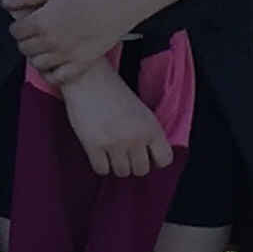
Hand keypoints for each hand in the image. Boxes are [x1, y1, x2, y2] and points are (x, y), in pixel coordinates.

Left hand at [6, 0, 141, 87]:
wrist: (117, 3)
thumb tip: (3, 5)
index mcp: (42, 21)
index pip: (16, 32)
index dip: (17, 27)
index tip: (24, 24)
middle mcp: (51, 41)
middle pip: (24, 49)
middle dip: (25, 41)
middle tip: (34, 34)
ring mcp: (66, 55)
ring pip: (38, 64)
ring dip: (36, 57)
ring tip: (44, 47)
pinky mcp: (81, 65)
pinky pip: (57, 78)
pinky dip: (51, 74)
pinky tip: (53, 64)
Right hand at [59, 63, 172, 178]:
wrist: (88, 78)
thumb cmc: (113, 90)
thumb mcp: (141, 109)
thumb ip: (147, 132)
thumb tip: (147, 155)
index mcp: (151, 127)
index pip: (164, 159)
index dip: (155, 159)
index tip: (147, 155)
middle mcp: (136, 138)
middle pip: (141, 170)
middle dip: (134, 163)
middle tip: (126, 154)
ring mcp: (115, 144)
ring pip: (122, 173)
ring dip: (117, 165)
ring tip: (112, 153)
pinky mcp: (94, 147)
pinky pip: (102, 170)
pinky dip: (101, 164)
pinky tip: (99, 153)